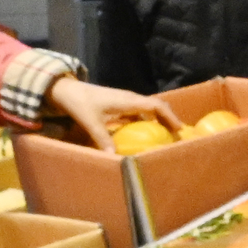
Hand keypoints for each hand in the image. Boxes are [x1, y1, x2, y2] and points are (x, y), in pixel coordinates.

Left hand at [46, 74, 173, 146]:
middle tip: (178, 136)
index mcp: (128, 100)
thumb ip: (103, 139)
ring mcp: (126, 101)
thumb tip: (114, 157)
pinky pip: (140, 112)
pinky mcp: (121, 105)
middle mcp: (130, 98)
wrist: (68, 90)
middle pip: (157, 106)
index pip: (156, 106)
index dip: (170, 117)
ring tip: (168, 136)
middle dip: (169, 119)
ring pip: (150, 109)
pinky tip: (148, 133)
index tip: (179, 130)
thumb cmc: (80, 103)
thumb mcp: (91, 122)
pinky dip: (149, 121)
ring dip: (160, 120)